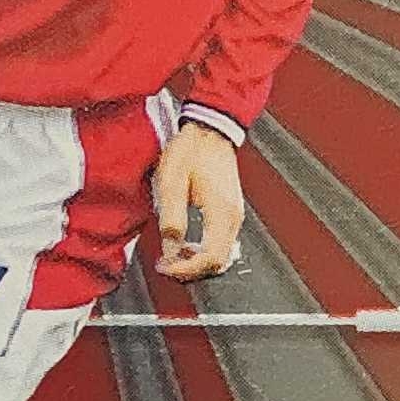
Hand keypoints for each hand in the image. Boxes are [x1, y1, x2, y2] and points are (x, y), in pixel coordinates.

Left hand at [153, 121, 244, 281]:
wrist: (209, 130)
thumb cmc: (190, 152)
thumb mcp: (171, 183)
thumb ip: (172, 219)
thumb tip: (171, 249)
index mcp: (220, 212)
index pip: (211, 258)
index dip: (186, 269)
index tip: (164, 266)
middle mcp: (233, 217)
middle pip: (219, 262)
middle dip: (191, 270)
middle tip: (166, 265)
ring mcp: (235, 214)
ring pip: (222, 255)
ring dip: (197, 261)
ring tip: (173, 256)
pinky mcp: (231, 211)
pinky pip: (221, 243)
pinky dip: (204, 251)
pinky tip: (187, 244)